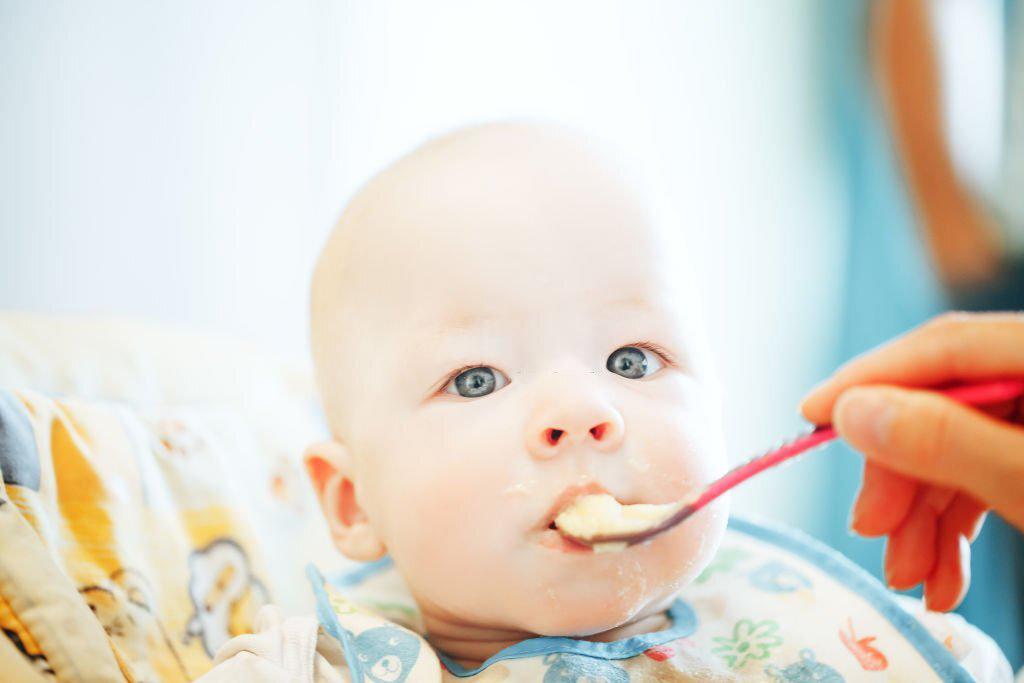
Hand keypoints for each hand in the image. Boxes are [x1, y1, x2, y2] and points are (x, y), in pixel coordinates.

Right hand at [800, 312, 1023, 610]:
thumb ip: (947, 440)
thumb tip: (851, 413)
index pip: (941, 347)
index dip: (869, 379)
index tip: (810, 416)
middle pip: (943, 404)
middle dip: (900, 478)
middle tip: (870, 530)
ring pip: (960, 448)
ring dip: (923, 516)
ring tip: (910, 576)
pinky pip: (988, 471)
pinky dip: (958, 521)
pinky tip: (942, 572)